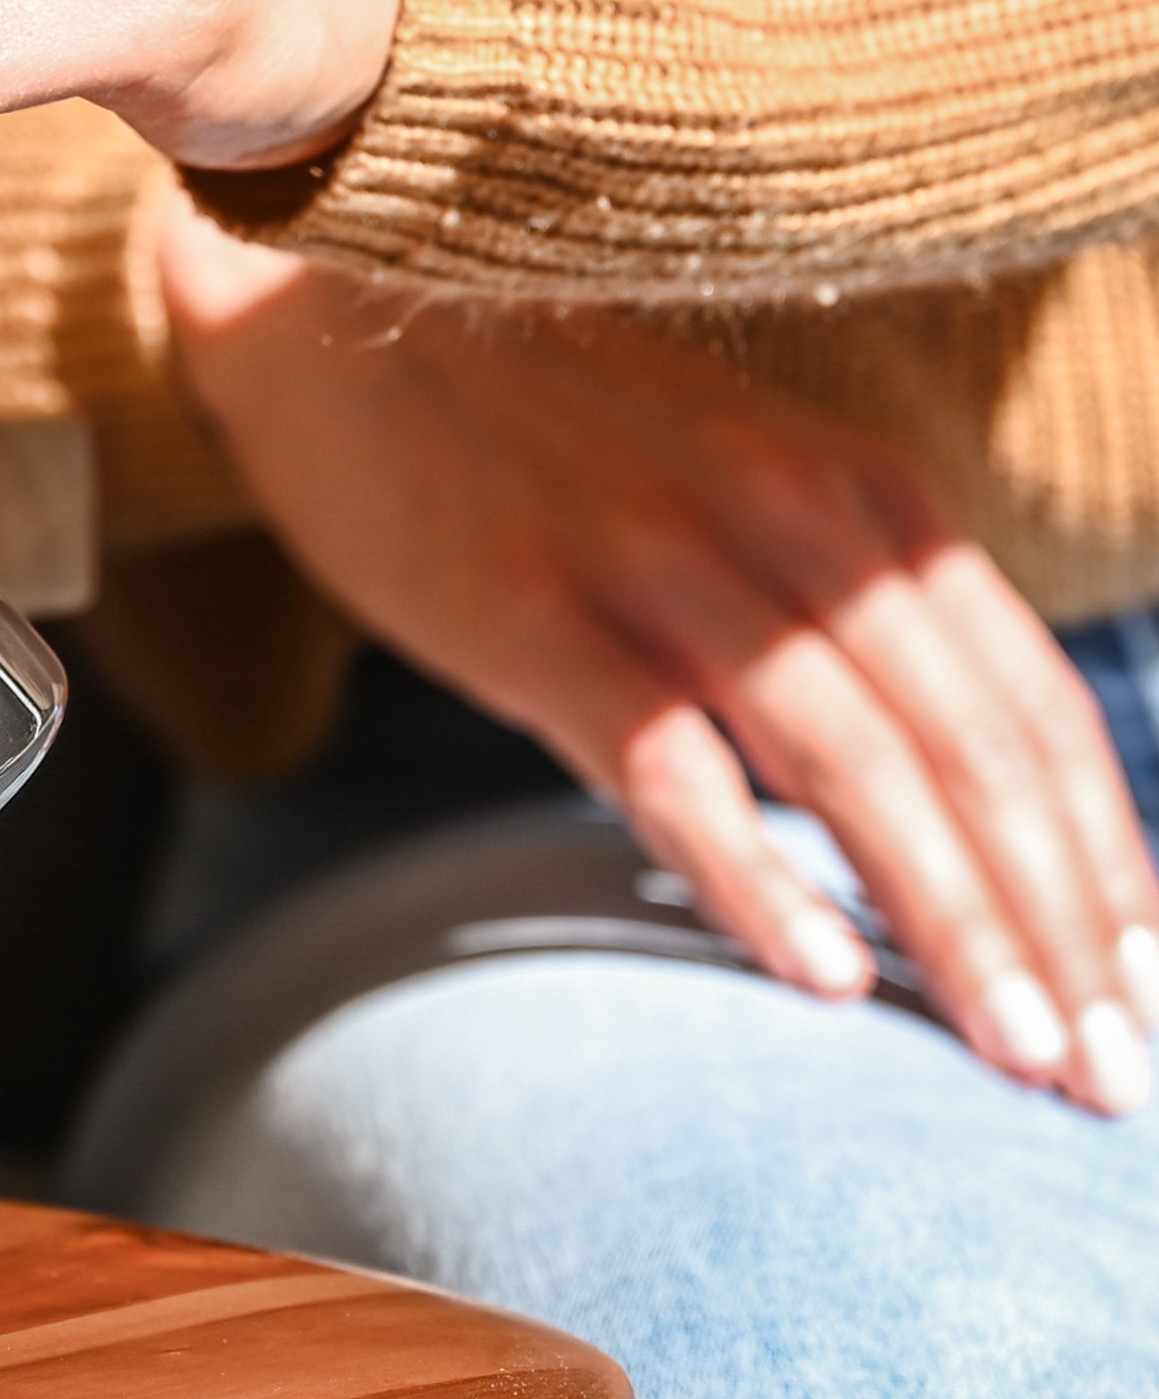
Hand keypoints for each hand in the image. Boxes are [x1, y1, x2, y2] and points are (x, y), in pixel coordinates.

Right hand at [156, 210, 1158, 1114]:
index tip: (1143, 1003)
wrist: (321, 317)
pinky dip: (755, 872)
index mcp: (854, 488)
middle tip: (1104, 1081)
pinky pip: (667, 760)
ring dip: (954, 924)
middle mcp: (780, 512)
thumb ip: (838, 605)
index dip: (1107, 864)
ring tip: (1013, 1054)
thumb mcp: (726, 479)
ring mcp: (648, 557)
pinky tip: (821, 970)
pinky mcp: (520, 608)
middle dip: (1061, 929)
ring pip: (852, 763)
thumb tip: (953, 798)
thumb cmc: (532, 426)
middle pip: (966, 748)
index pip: (1027, 703)